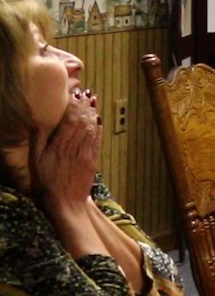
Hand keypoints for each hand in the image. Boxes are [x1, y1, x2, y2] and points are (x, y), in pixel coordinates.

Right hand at [34, 92, 101, 207]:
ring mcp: (86, 153)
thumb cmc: (47, 183)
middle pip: (82, 121)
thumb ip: (38, 141)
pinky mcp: (93, 160)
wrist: (66, 203)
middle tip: (85, 92)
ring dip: (93, 112)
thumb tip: (39, 123)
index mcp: (59, 146)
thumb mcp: (36, 162)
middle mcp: (74, 147)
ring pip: (91, 128)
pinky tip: (98, 118)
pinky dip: (99, 127)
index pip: (69, 120)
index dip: (74, 106)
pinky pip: (97, 140)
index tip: (74, 95)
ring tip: (92, 99)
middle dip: (84, 105)